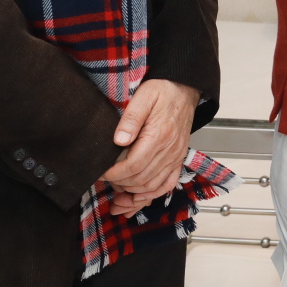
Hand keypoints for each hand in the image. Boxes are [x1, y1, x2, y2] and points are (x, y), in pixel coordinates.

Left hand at [102, 79, 200, 217]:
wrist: (185, 89)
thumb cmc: (163, 90)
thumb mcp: (144, 96)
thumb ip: (131, 118)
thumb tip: (118, 140)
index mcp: (159, 136)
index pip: (134, 165)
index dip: (115, 174)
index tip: (101, 173)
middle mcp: (170, 150)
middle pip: (141, 179)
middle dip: (120, 184)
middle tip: (105, 181)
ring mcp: (176, 156)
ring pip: (153, 185)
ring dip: (134, 194)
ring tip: (117, 194)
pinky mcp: (178, 158)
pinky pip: (167, 184)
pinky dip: (152, 194)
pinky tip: (139, 197)